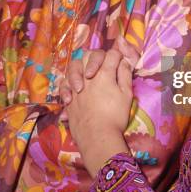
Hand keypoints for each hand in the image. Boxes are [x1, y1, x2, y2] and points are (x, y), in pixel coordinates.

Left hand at [67, 49, 133, 175]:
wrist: (97, 137)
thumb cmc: (115, 116)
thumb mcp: (127, 95)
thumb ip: (125, 75)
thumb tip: (124, 61)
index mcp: (105, 74)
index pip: (112, 54)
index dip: (119, 56)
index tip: (122, 62)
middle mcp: (87, 76)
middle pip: (90, 55)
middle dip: (99, 56)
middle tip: (105, 66)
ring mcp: (75, 86)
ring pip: (74, 66)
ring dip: (81, 67)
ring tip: (88, 76)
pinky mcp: (68, 97)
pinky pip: (63, 83)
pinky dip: (68, 83)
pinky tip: (76, 89)